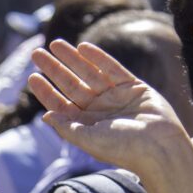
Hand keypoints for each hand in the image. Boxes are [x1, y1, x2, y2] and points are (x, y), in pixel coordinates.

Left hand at [29, 39, 192, 184]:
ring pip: (89, 73)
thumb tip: (46, 116)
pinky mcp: (133, 87)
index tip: (32, 77)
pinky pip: (112, 68)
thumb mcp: (89, 140)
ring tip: (54, 44)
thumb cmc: (123, 149)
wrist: (160, 147)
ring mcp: (115, 97)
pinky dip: (98, 58)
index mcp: (86, 125)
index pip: (61, 104)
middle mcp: (98, 110)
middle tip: (36, 53)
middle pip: (71, 85)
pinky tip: (83, 47)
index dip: (46, 91)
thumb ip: (67, 128)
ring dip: (71, 58)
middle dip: (54, 69)